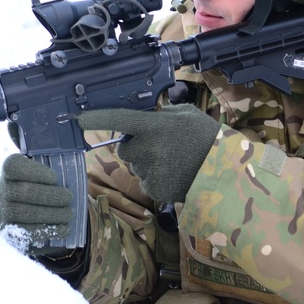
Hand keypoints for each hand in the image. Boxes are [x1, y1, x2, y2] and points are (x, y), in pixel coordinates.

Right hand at [0, 154, 73, 252]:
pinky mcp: (8, 232)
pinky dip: (48, 230)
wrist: (25, 211)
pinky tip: (64, 228)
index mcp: (9, 170)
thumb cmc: (40, 187)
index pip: (14, 166)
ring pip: (25, 213)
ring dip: (51, 214)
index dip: (35, 172)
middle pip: (23, 192)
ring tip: (68, 214)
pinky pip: (26, 233)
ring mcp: (2, 211)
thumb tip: (76, 169)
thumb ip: (54, 169)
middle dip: (50, 196)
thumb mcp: (42, 174)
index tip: (54, 178)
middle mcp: (1, 189)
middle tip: (68, 198)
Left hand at [77, 104, 218, 204]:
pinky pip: (145, 182)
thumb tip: (146, 115)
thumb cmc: (206, 137)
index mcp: (154, 126)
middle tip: (158, 146)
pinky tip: (174, 174)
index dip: (96, 118)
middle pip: (125, 148)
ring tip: (173, 161)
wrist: (225, 171)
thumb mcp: (185, 114)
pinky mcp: (154, 189)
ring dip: (147, 163)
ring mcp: (150, 170)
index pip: (118, 119)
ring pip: (136, 166)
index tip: (78, 119)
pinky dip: (155, 179)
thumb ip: (161, 113)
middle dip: (136, 147)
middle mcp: (147, 148)